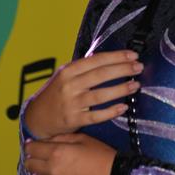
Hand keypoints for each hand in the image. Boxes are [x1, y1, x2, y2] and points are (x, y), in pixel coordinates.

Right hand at [24, 50, 142, 138]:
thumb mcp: (65, 75)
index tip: (132, 55)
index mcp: (69, 70)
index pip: (97, 60)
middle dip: (123, 70)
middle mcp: (70, 85)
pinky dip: (111, 112)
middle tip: (138, 67)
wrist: (36, 117)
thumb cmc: (56, 93)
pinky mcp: (74, 120)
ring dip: (121, 89)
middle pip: (101, 75)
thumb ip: (85, 67)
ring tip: (136, 85)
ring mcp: (72, 103)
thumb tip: (110, 57)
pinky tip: (123, 107)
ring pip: (101, 95)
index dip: (116, 56)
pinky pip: (96, 116)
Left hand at [25, 133, 115, 174]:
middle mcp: (52, 170)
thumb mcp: (83, 138)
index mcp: (58, 152)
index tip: (34, 147)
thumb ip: (63, 138)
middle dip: (33, 160)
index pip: (32, 149)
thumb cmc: (101, 154)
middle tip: (41, 159)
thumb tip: (46, 140)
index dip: (31, 146)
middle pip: (30, 165)